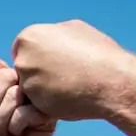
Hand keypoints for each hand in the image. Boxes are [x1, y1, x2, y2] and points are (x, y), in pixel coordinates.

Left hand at [0, 58, 54, 135]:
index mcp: (6, 76)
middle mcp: (24, 82)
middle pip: (4, 75)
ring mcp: (39, 96)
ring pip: (14, 94)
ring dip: (0, 120)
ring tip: (5, 131)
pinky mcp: (49, 113)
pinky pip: (25, 112)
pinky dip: (14, 128)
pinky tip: (20, 134)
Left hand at [11, 20, 135, 122]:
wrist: (112, 81)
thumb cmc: (98, 54)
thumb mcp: (75, 30)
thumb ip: (54, 34)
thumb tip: (48, 37)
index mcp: (29, 37)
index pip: (24, 50)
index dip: (41, 58)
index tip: (58, 62)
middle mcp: (22, 59)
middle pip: (24, 70)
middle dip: (40, 74)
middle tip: (65, 76)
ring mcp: (27, 83)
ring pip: (31, 88)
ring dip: (45, 90)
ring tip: (70, 86)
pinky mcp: (35, 103)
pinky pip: (38, 105)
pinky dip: (50, 104)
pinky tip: (69, 98)